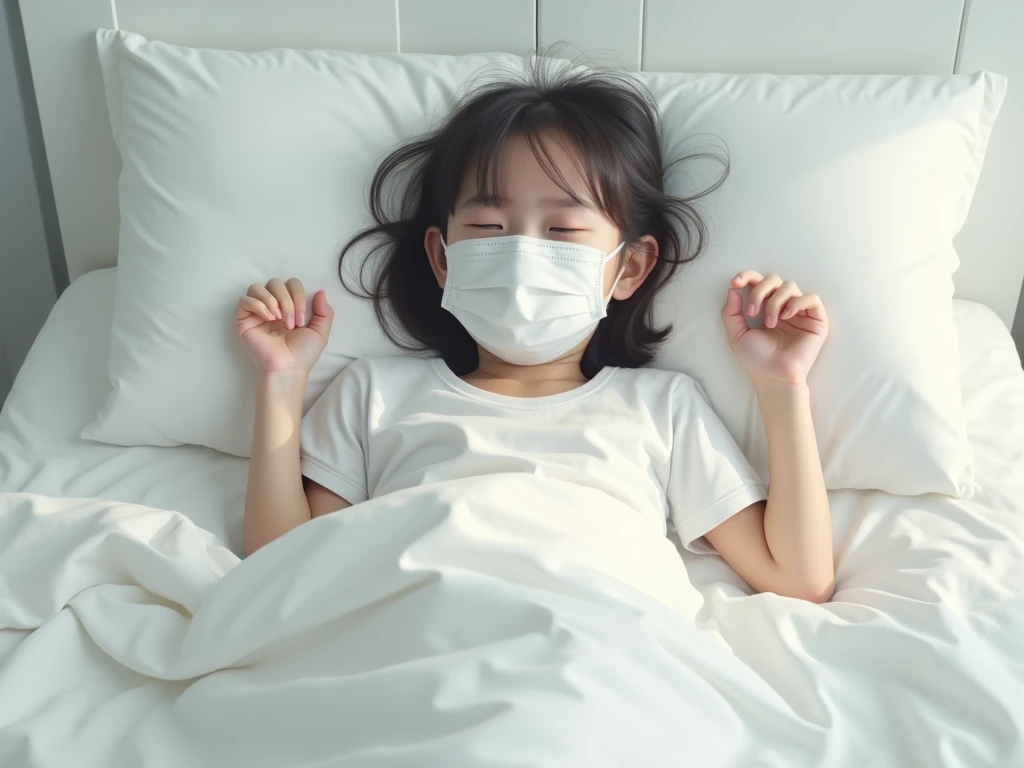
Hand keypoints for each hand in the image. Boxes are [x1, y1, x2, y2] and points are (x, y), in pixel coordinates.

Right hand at [235, 278, 333, 372]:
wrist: (288, 366)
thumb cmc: (303, 352)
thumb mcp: (321, 331)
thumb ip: (324, 311)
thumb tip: (320, 291)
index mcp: (288, 306)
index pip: (291, 283)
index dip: (298, 295)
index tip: (302, 320)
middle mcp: (272, 306)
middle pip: (274, 282)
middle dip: (286, 299)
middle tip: (290, 322)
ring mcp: (256, 312)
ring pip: (257, 287)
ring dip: (272, 300)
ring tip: (278, 319)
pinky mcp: (243, 320)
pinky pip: (244, 300)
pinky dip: (258, 305)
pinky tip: (268, 318)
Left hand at [721, 271, 827, 385]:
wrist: (773, 377)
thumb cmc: (756, 359)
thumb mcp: (736, 334)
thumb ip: (730, 312)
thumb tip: (733, 288)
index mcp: (764, 307)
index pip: (758, 281)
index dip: (747, 276)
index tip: (735, 283)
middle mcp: (782, 306)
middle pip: (774, 279)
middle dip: (760, 291)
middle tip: (752, 312)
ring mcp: (799, 312)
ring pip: (790, 286)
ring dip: (775, 301)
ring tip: (770, 323)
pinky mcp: (816, 319)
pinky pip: (811, 298)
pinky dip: (797, 302)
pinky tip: (786, 316)